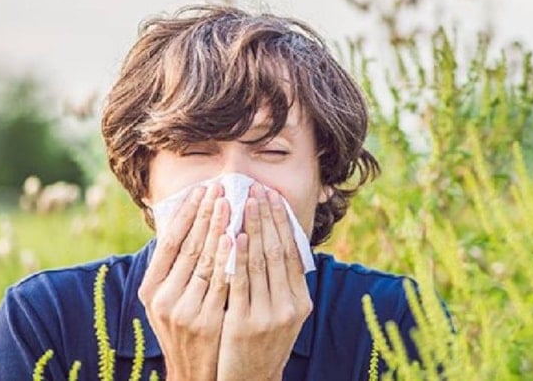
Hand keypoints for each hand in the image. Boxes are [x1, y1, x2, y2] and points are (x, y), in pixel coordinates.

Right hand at [138, 184, 231, 380]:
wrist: (192, 372)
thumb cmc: (183, 327)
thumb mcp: (167, 299)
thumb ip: (174, 267)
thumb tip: (186, 222)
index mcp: (150, 289)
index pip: (169, 242)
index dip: (186, 214)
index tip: (200, 189)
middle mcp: (163, 299)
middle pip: (187, 247)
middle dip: (205, 214)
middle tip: (219, 187)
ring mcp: (184, 311)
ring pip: (204, 261)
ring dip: (218, 228)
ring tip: (229, 202)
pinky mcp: (206, 321)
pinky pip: (221, 283)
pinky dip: (228, 258)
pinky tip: (235, 237)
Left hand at [216, 184, 312, 380]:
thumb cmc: (263, 342)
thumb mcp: (283, 315)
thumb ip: (282, 283)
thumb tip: (279, 242)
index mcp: (301, 301)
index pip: (292, 252)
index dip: (283, 222)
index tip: (273, 197)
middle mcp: (289, 307)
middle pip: (277, 251)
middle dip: (267, 217)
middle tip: (258, 190)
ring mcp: (268, 316)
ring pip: (259, 263)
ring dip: (251, 229)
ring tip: (244, 203)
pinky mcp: (243, 324)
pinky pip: (239, 282)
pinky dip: (237, 257)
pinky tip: (232, 236)